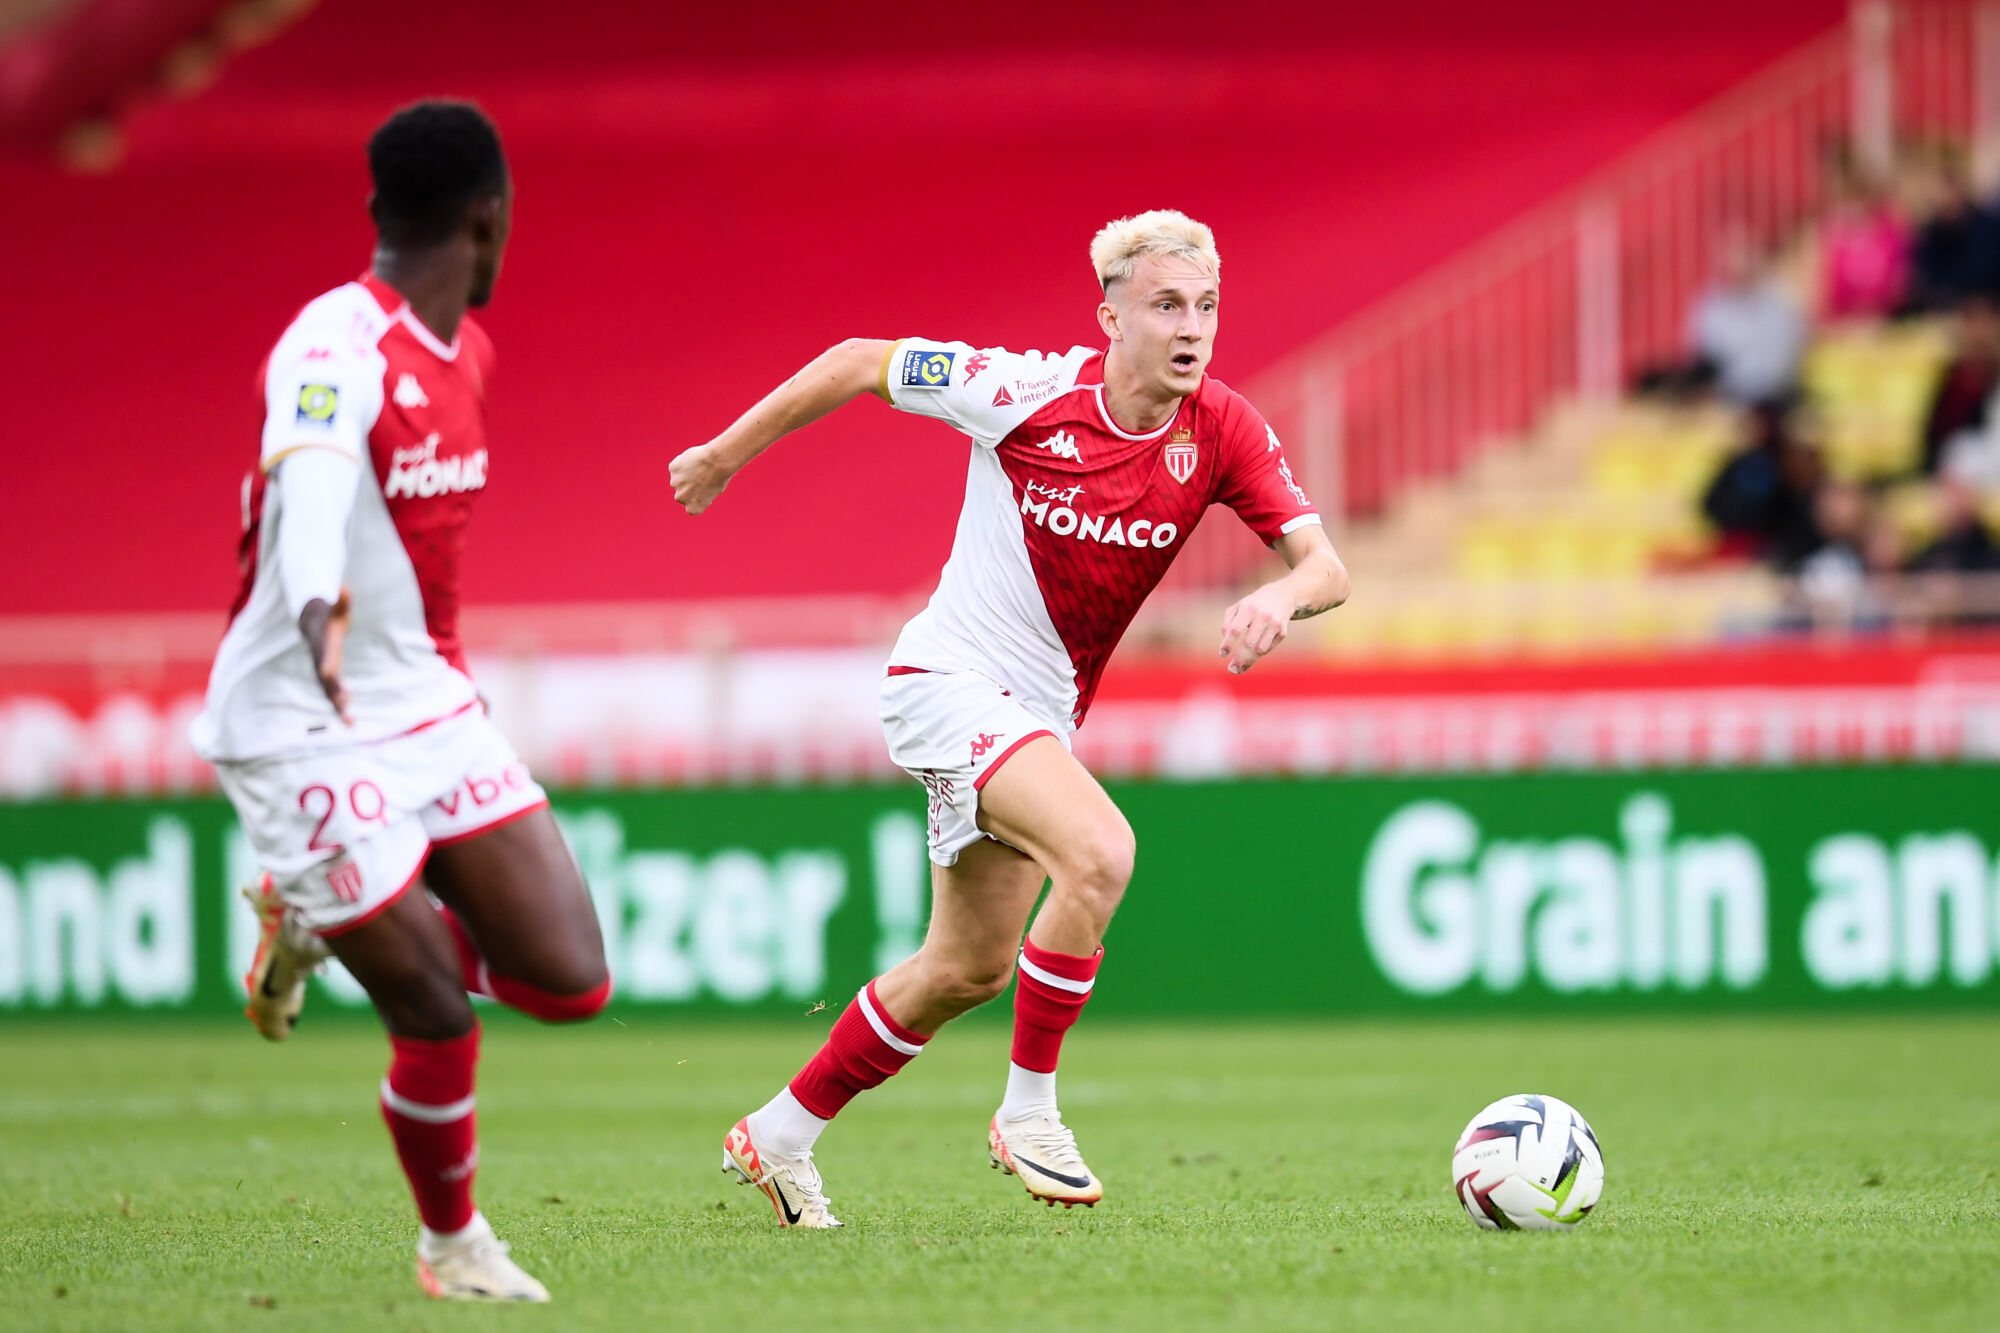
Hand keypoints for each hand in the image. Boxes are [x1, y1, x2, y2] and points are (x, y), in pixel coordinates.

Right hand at [298, 589, 353, 724]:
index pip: (325, 659)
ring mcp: (323, 671)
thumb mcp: (337, 608)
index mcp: (324, 648)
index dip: (327, 667)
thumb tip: (344, 587)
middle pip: (327, 681)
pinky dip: (340, 708)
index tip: (329, 676)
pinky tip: (351, 722)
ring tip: (350, 723)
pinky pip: (334, 695)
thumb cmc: (329, 615)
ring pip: (329, 692)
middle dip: (334, 695)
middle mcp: (322, 663)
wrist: (312, 622)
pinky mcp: (328, 677)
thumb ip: (342, 601)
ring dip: (338, 708)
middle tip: (344, 709)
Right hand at [669, 441, 734, 514]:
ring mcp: (675, 483)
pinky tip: (694, 459)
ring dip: (685, 475)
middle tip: (702, 476)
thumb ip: (703, 494)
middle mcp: (681, 498)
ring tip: (699, 467)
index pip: (692, 506)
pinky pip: (677, 467)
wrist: (716, 460)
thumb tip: (697, 491)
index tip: (706, 489)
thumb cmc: (720, 476)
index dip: (698, 497)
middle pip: (683, 493)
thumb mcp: (715, 491)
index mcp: (693, 509)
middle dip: (689, 486)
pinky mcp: (673, 469)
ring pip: (678, 479)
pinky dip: (683, 464)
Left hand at [1218, 582, 1292, 674]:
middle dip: (1239, 658)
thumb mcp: (1238, 607)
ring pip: (1261, 649)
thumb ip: (1228, 622)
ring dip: (1249, 661)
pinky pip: (1268, 648)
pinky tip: (1251, 658)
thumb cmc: (1253, 604)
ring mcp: (1275, 624)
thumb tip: (1225, 639)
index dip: (1228, 643)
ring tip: (1240, 669)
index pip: (1236, 629)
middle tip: (1231, 670)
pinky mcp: (1283, 632)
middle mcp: (1263, 616)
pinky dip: (1258, 655)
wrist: (1281, 596)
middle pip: (1249, 643)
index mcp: (1249, 608)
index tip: (1222, 654)